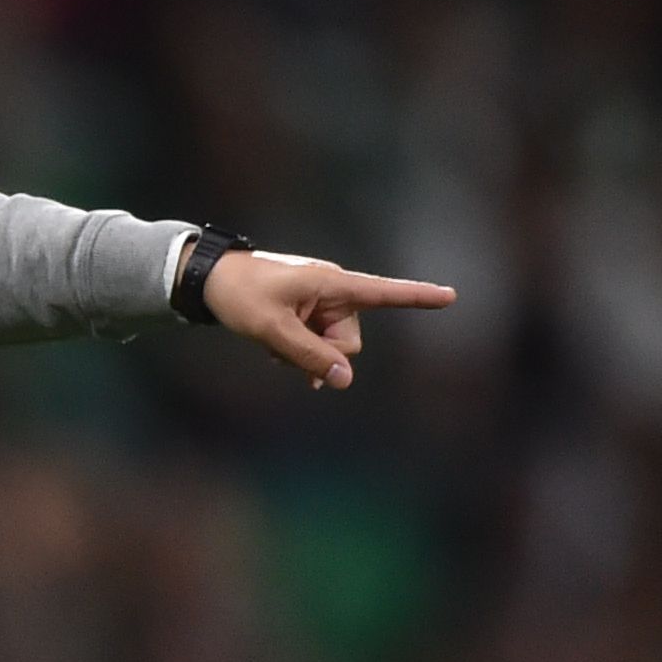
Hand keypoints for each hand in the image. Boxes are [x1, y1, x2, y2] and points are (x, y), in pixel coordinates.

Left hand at [203, 248, 458, 391]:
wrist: (211, 281)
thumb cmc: (240, 296)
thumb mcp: (273, 330)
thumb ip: (309, 356)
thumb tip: (345, 380)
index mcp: (332, 284)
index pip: (383, 293)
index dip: (418, 297)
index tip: (451, 297)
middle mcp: (334, 292)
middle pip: (351, 341)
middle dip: (324, 355)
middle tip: (285, 351)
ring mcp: (322, 305)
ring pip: (335, 348)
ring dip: (309, 356)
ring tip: (275, 348)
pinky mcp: (310, 314)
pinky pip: (319, 345)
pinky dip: (303, 353)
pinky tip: (278, 352)